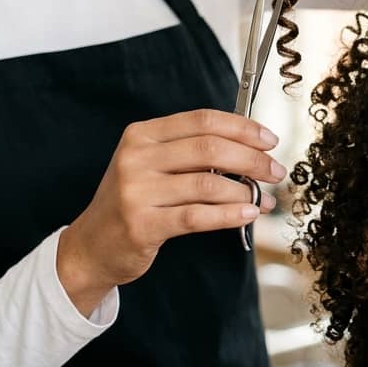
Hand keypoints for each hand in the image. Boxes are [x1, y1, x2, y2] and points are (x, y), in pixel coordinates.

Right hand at [57, 110, 284, 315]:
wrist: (92, 246)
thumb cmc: (133, 202)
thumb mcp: (150, 165)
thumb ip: (190, 153)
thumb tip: (250, 149)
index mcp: (141, 135)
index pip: (202, 120)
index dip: (242, 127)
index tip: (269, 140)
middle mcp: (136, 158)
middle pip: (209, 148)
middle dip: (252, 159)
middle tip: (276, 170)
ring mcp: (137, 191)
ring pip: (208, 184)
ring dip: (245, 191)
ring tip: (263, 199)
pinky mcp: (142, 224)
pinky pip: (197, 216)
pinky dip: (229, 214)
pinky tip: (248, 214)